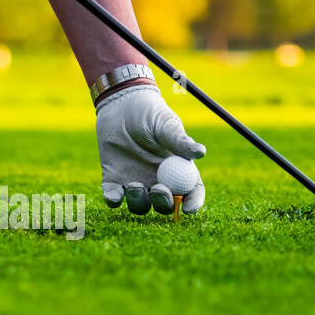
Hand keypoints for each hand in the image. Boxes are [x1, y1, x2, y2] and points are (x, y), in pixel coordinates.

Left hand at [95, 83, 205, 214]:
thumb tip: (201, 152)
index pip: (191, 192)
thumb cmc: (149, 113)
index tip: (189, 209)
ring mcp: (136, 182)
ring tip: (134, 184)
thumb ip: (180, 141)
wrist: (120, 105)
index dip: (193, 203)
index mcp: (178, 170)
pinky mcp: (113, 180)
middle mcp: (159, 181)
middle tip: (158, 189)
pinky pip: (114, 198)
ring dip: (138, 202)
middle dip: (163, 203)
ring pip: (140, 206)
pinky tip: (115, 194)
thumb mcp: (166, 125)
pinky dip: (114, 200)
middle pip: (165, 205)